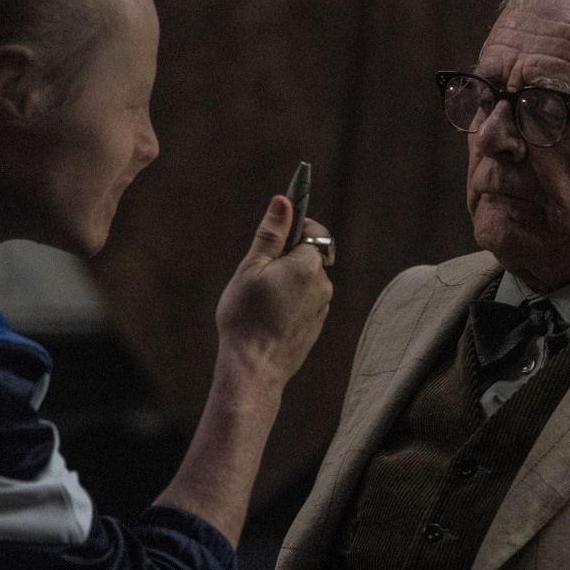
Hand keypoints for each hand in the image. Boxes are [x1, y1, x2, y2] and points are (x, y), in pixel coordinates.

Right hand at [214, 195, 332, 393]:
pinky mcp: (316, 325)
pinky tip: (269, 316)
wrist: (254, 368)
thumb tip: (284, 201)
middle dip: (287, 258)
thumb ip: (271, 234)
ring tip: (261, 301)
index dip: (293, 229)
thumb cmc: (247, 317)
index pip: (313, 230)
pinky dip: (290, 302)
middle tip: (258, 276)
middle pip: (308, 256)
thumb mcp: (252, 268)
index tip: (272, 238)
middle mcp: (323, 284)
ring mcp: (322, 307)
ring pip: (306, 280)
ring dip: (288, 281)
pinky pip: (305, 301)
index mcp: (308, 265)